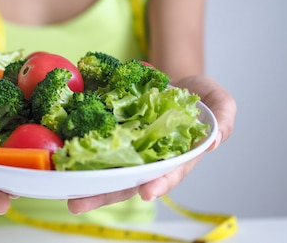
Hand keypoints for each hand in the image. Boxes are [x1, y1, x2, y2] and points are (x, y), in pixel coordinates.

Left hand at [67, 75, 235, 213]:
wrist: (173, 83)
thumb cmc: (197, 97)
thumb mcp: (217, 100)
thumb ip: (223, 118)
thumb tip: (214, 141)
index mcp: (178, 157)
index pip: (168, 174)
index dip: (159, 183)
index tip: (147, 191)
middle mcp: (150, 159)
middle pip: (128, 182)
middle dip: (105, 195)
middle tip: (80, 203)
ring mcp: (129, 150)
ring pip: (108, 173)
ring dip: (88, 185)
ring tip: (67, 195)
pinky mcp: (112, 137)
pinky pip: (97, 149)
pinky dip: (81, 157)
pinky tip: (63, 163)